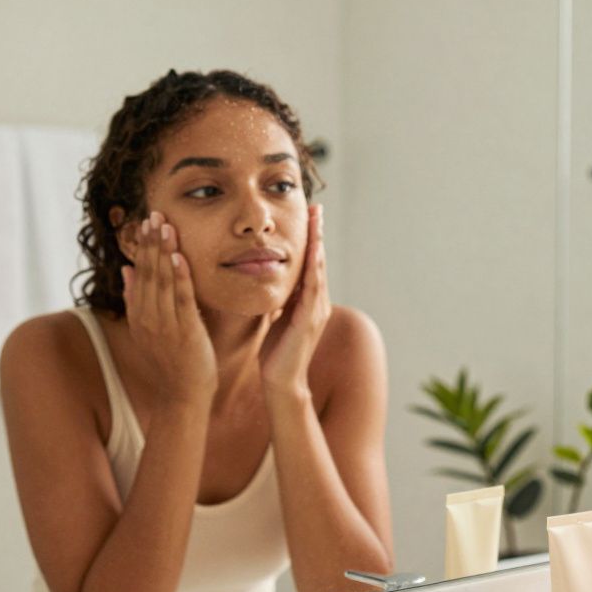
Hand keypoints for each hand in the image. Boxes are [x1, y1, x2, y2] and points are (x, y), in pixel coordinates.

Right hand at [120, 211, 216, 403]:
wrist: (183, 395)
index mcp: (138, 315)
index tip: (144, 223)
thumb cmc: (172, 362)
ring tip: (165, 226)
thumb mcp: (150, 329)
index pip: (138, 274)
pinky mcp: (183, 331)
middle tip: (154, 214)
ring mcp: (164, 324)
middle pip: (146, 273)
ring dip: (163, 252)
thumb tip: (128, 271)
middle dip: (150, 242)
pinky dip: (180, 276)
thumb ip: (138, 300)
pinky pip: (181, 299)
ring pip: (162, 281)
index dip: (141, 247)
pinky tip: (180, 256)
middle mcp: (147, 317)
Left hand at [259, 204, 329, 397]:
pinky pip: (312, 289)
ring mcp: (316, 312)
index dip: (310, 240)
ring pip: (318, 271)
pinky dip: (313, 269)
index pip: (310, 264)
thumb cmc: (276, 354)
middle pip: (318, 261)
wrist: (282, 383)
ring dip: (317, 245)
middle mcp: (317, 304)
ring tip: (316, 222)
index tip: (308, 216)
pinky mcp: (308, 321)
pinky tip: (312, 253)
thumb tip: (272, 283)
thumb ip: (280, 301)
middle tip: (316, 208)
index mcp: (308, 302)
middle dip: (317, 234)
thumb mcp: (276, 319)